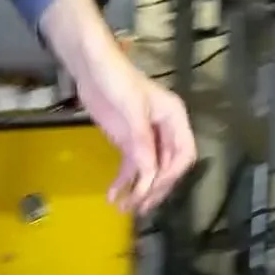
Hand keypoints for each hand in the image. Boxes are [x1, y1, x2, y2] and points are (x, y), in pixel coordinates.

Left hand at [75, 50, 196, 215]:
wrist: (90, 65)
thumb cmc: (116, 79)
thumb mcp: (132, 108)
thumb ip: (142, 141)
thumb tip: (150, 174)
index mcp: (174, 119)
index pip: (184, 155)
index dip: (171, 175)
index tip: (153, 188)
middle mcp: (165, 131)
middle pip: (167, 168)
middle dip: (155, 188)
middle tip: (140, 207)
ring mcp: (145, 138)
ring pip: (149, 171)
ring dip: (139, 190)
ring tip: (125, 208)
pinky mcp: (127, 141)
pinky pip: (131, 167)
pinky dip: (124, 182)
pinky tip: (114, 195)